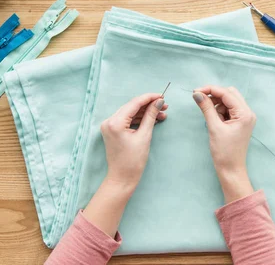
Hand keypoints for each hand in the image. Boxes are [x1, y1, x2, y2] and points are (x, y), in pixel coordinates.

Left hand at [83, 93, 167, 234]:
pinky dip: (139, 119)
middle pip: (132, 106)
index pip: (134, 103)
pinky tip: (153, 119)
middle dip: (149, 105)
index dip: (149, 98)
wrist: (122, 178)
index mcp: (115, 122)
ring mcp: (109, 125)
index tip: (163, 95)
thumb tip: (159, 102)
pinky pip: (127, 119)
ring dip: (145, 112)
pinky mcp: (112, 130)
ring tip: (162, 114)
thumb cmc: (133, 160)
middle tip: (165, 105)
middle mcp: (109, 121)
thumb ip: (151, 116)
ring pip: (130, 112)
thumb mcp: (145, 136)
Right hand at [192, 86, 254, 202]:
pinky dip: (219, 110)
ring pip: (228, 101)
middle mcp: (247, 113)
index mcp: (245, 113)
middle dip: (214, 95)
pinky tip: (214, 119)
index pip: (227, 93)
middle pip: (229, 94)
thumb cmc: (224, 152)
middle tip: (199, 99)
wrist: (231, 170)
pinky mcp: (240, 122)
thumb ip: (206, 108)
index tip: (195, 91)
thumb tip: (197, 94)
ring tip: (210, 117)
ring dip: (216, 103)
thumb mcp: (214, 127)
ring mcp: (244, 117)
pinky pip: (228, 109)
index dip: (210, 90)